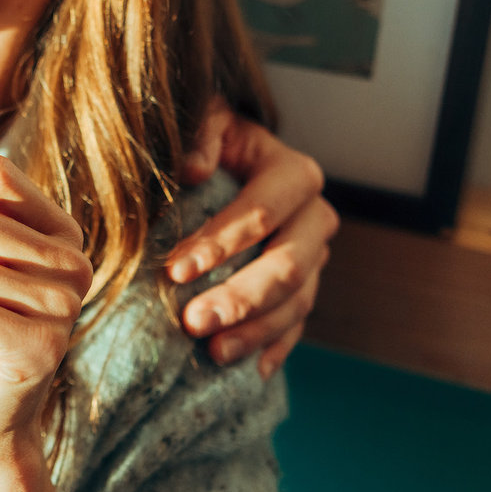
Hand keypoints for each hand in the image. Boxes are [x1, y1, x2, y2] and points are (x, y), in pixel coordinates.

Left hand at [171, 98, 336, 376]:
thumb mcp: (203, 120)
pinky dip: (273, 349)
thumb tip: (195, 167)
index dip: (223, 242)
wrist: (226, 159)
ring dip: (255, 331)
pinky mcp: (303, 290)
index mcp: (293, 173)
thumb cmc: (207, 139)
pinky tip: (249, 371)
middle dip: (241, 297)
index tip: (177, 270)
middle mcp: (313, 217)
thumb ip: (201, 133)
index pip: (264, 211)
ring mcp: (313, 258)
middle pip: (289, 265)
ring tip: (212, 352)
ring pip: (297, 302)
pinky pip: (296, 326)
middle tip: (193, 322)